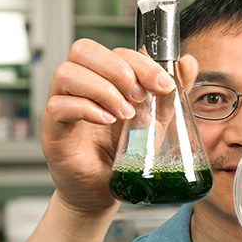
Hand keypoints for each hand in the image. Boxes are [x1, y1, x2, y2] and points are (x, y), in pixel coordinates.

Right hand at [41, 38, 197, 213]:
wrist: (104, 190)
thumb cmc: (124, 154)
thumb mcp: (156, 121)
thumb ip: (170, 94)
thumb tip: (189, 63)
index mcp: (103, 78)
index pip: (115, 51)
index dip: (141, 62)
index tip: (162, 84)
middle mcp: (79, 86)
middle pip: (84, 50)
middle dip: (118, 70)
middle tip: (138, 97)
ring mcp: (62, 106)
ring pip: (67, 73)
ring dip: (103, 90)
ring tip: (125, 114)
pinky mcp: (52, 131)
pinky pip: (57, 107)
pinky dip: (86, 110)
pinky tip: (107, 121)